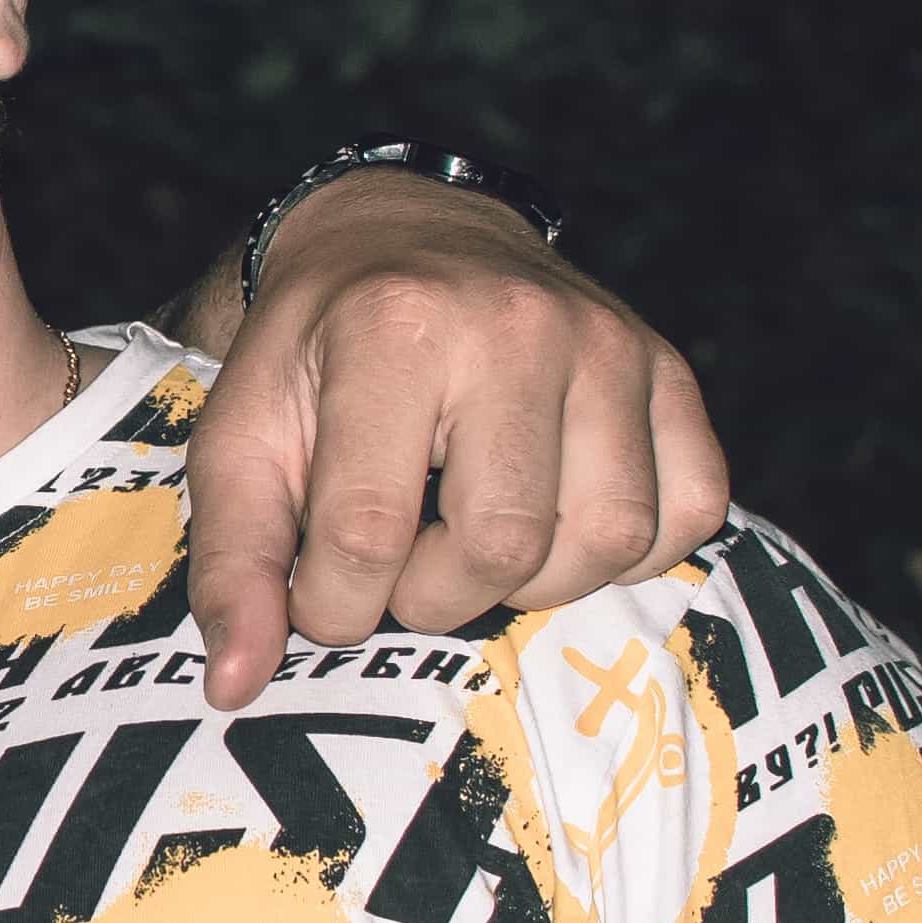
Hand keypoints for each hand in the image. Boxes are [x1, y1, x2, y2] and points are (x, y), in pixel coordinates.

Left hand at [178, 171, 727, 706]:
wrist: (404, 237)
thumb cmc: (316, 353)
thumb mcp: (241, 438)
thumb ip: (233, 561)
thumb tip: (235, 685)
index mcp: (395, 326)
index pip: (370, 532)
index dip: (334, 603)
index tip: (319, 593)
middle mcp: (520, 324)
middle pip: (502, 544)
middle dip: (435, 594)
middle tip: (399, 563)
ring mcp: (612, 343)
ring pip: (607, 539)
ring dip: (532, 581)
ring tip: (471, 539)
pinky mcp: (671, 373)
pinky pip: (688, 511)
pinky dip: (625, 551)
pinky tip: (556, 522)